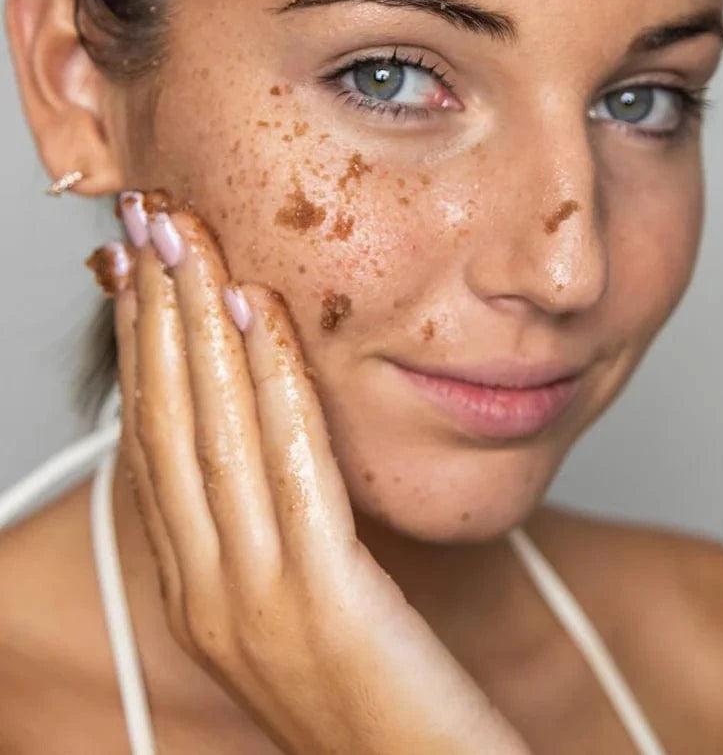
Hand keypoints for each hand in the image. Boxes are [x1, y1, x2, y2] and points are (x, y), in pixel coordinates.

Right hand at [94, 192, 531, 754]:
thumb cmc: (384, 699)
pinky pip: (288, 469)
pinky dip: (271, 382)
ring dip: (196, 323)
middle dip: (155, 312)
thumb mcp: (311, 611)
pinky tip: (262, 313)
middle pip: (169, 423)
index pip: (158, 444)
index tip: (142, 266)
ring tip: (186, 237)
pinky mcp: (324, 605)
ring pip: (213, 433)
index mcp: (201, 594)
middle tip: (146, 220)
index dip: (143, 346)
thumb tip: (275, 446)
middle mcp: (209, 595)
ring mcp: (257, 603)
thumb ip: (281, 536)